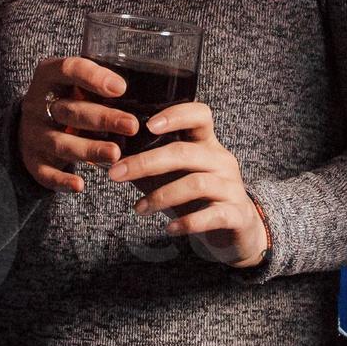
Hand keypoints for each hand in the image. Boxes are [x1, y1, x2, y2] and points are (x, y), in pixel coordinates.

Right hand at [15, 54, 134, 192]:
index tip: (122, 88)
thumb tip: (147, 91)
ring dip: (89, 149)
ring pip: (61, 143)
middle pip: (70, 111)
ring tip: (115, 154)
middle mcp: (38, 105)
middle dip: (103, 119)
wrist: (31, 124)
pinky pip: (46, 172)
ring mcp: (34, 134)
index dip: (93, 77)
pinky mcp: (33, 160)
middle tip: (132, 125)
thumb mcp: (76, 82)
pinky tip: (80, 185)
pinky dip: (62, 180)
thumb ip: (100, 83)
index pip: (69, 69)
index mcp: (49, 76)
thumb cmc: (67, 98)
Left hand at [108, 100, 268, 268]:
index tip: (147, 125)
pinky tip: (169, 229)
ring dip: (161, 196)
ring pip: (196, 183)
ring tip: (138, 208)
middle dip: (146, 162)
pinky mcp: (236, 215)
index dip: (175, 115)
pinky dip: (188, 222)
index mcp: (207, 144)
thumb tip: (108, 159)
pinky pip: (212, 216)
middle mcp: (222, 161)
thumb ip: (149, 167)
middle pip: (185, 152)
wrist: (238, 230)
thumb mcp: (174, 177)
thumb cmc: (198, 199)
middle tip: (116, 174)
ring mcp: (232, 187)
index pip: (200, 115)